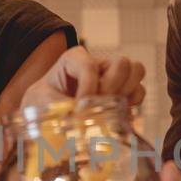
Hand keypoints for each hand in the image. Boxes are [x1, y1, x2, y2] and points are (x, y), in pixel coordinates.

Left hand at [20, 45, 144, 113]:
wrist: (44, 115)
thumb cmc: (41, 104)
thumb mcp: (41, 103)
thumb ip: (58, 109)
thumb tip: (78, 121)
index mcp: (74, 59)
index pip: (89, 65)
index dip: (88, 87)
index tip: (79, 108)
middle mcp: (98, 64)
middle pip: (122, 63)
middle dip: (113, 86)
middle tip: (99, 104)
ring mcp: (112, 78)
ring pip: (136, 71)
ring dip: (127, 92)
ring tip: (110, 108)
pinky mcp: (121, 94)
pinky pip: (139, 92)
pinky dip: (133, 103)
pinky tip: (117, 114)